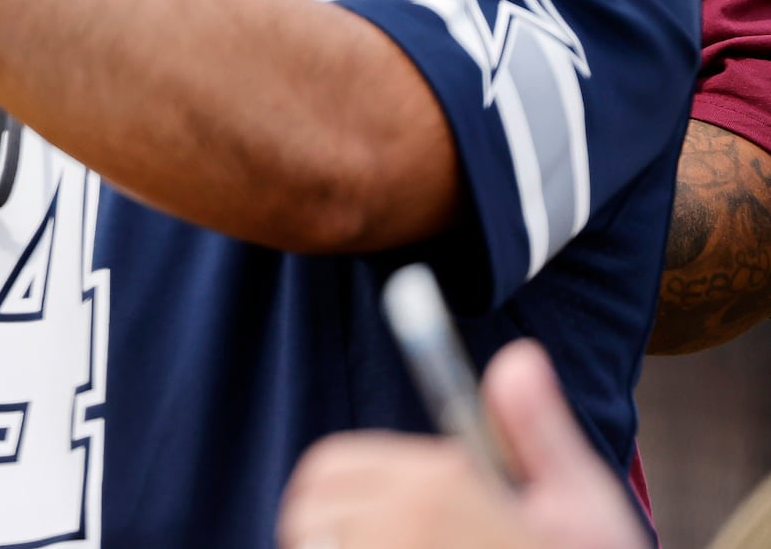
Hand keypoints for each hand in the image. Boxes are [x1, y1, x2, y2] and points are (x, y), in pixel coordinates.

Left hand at [277, 341, 642, 548]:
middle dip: (328, 523)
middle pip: (309, 510)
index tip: (363, 508)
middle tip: (372, 541)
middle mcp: (401, 524)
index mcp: (438, 484)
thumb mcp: (578, 500)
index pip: (331, 466)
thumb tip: (519, 356)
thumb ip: (535, 427)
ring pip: (314, 547)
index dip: (338, 485)